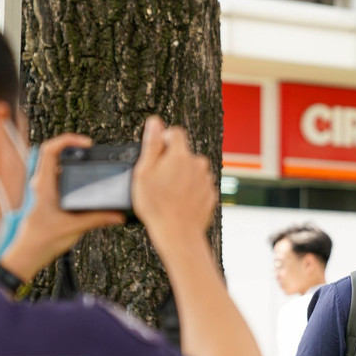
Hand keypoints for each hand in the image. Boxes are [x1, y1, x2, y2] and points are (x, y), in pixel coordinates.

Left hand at [1, 133, 125, 279]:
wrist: (28, 253)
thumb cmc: (42, 240)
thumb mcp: (74, 228)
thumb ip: (98, 219)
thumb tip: (118, 215)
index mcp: (44, 185)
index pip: (49, 150)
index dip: (67, 140)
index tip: (86, 144)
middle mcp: (42, 184)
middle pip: (55, 155)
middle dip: (75, 149)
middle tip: (93, 152)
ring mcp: (44, 190)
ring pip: (59, 168)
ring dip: (74, 164)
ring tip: (92, 165)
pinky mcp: (48, 198)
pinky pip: (61, 180)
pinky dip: (73, 177)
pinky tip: (86, 185)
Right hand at [131, 117, 215, 246]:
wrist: (178, 234)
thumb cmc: (156, 205)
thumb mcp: (144, 173)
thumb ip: (151, 144)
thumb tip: (154, 121)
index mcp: (181, 155)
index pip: (176, 133)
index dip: (164, 139)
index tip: (156, 153)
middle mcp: (198, 164)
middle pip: (184, 154)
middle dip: (173, 161)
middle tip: (159, 180)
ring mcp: (207, 180)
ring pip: (193, 171)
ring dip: (183, 176)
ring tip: (170, 194)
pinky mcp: (211, 195)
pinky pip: (200, 186)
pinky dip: (191, 191)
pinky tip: (180, 203)